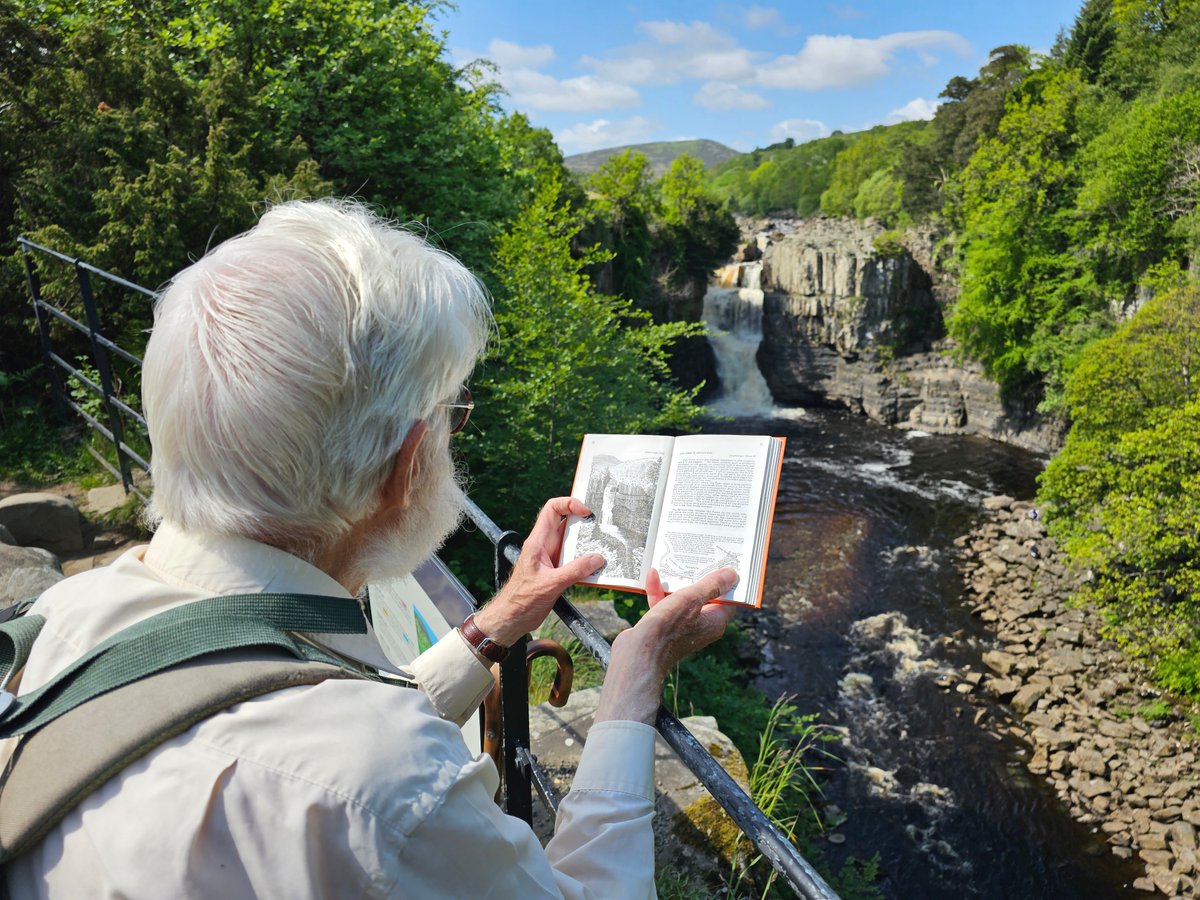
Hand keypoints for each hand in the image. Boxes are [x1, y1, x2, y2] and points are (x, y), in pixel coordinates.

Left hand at [472, 497, 604, 647]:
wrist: (511, 620)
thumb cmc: (520, 601)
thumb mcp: (550, 584)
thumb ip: (574, 571)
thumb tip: (597, 559)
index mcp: (538, 542)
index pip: (552, 509)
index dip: (569, 503)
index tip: (586, 512)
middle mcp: (544, 546)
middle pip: (566, 524)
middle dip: (585, 524)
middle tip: (602, 527)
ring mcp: (551, 558)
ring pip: (572, 543)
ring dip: (588, 545)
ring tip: (605, 547)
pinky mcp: (556, 571)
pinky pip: (574, 560)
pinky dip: (586, 562)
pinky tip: (597, 568)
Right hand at [594, 567, 737, 724]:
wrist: (638, 653)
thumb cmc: (667, 628)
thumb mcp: (691, 599)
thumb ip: (711, 585)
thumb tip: (733, 575)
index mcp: (714, 622)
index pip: (727, 600)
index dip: (725, 582)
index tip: (722, 564)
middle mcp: (700, 626)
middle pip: (704, 597)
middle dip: (697, 578)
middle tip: (697, 558)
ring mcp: (681, 627)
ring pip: (682, 600)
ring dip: (675, 584)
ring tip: (671, 565)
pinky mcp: (663, 627)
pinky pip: (665, 605)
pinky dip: (659, 592)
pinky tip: (652, 577)